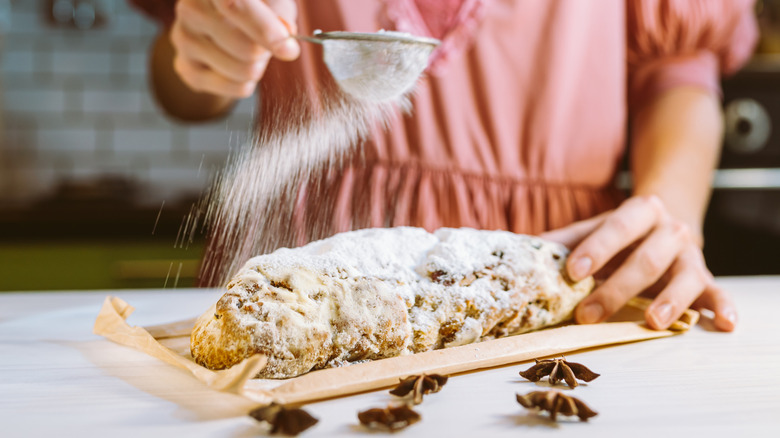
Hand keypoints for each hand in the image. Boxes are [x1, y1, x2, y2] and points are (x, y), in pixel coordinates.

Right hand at [171, 0, 299, 97]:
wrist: (218, 21)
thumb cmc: (253, 7)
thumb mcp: (272, 1)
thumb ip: (280, 14)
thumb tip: (286, 40)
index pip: (234, 4)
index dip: (264, 29)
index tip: (289, 49)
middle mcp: (189, 9)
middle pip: (245, 48)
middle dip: (267, 53)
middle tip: (266, 44)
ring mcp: (183, 39)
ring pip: (243, 72)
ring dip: (258, 67)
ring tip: (249, 52)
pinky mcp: (185, 68)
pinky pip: (236, 87)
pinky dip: (247, 82)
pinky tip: (237, 65)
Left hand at [541, 195, 736, 331]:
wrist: (664, 221)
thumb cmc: (619, 233)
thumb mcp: (592, 230)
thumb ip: (561, 241)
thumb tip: (520, 251)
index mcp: (640, 211)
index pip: (616, 227)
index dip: (596, 248)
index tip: (573, 272)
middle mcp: (669, 230)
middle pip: (646, 259)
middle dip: (617, 288)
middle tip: (589, 314)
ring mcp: (690, 255)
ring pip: (685, 277)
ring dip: (670, 300)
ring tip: (653, 321)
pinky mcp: (704, 277)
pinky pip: (717, 292)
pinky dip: (722, 307)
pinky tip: (723, 323)